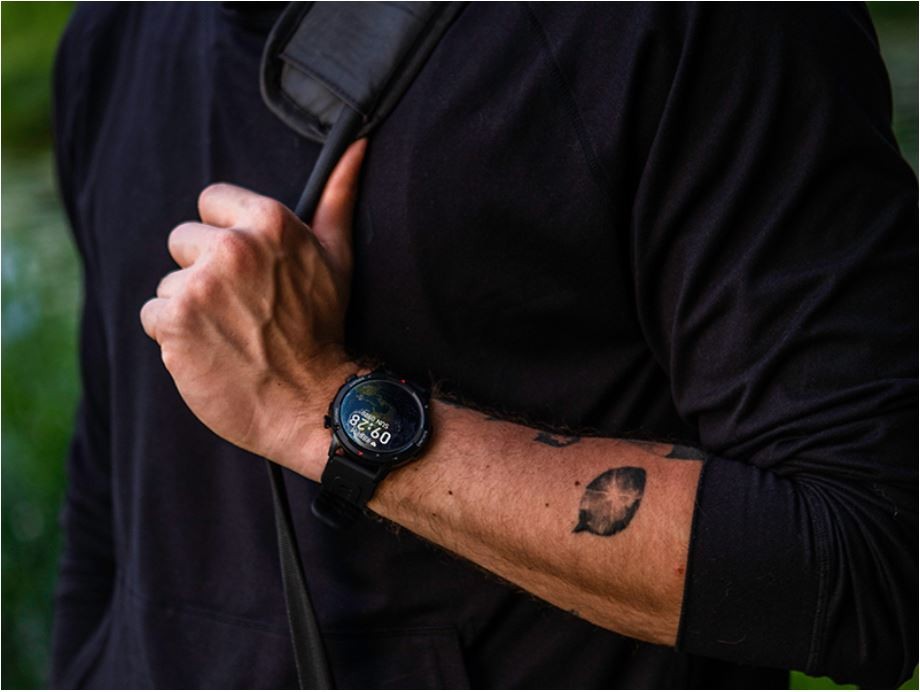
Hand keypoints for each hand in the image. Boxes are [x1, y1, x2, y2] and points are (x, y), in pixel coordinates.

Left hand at [140, 140, 366, 479]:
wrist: (311, 402)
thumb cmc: (324, 329)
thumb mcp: (338, 257)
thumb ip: (339, 197)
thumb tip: (357, 146)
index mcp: (269, 222)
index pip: (210, 202)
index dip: (226, 236)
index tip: (248, 271)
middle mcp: (232, 247)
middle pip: (184, 241)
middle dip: (205, 272)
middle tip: (242, 309)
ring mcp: (199, 284)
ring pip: (170, 283)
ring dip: (190, 309)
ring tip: (231, 335)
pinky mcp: (174, 322)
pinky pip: (153, 315)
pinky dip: (174, 338)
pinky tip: (211, 351)